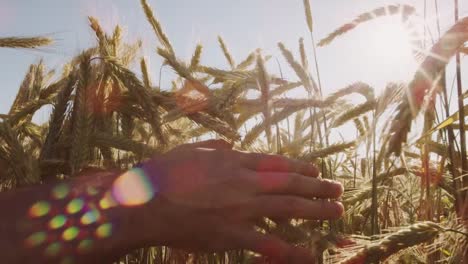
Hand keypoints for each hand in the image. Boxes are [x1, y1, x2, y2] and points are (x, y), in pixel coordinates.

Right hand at [137, 140, 343, 263]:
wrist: (144, 203)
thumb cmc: (163, 173)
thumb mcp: (191, 149)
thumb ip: (215, 146)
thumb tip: (231, 142)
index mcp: (234, 161)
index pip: (276, 163)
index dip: (300, 168)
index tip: (316, 171)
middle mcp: (244, 182)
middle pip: (289, 184)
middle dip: (318, 187)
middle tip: (339, 190)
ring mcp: (241, 209)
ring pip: (287, 209)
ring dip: (316, 210)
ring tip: (337, 210)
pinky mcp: (232, 235)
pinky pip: (267, 244)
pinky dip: (290, 251)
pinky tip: (310, 254)